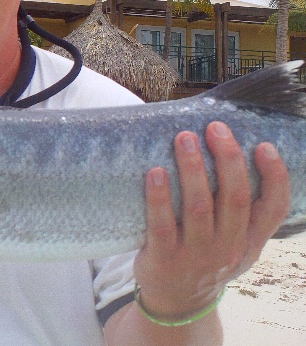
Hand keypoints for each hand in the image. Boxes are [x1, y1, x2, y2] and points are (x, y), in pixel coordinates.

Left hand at [134, 121, 290, 319]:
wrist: (178, 302)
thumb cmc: (207, 256)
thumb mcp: (236, 242)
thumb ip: (240, 210)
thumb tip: (231, 151)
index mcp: (250, 240)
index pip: (273, 208)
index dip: (274, 177)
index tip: (264, 146)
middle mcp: (228, 247)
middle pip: (235, 198)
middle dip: (228, 159)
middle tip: (215, 127)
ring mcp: (196, 254)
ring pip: (199, 207)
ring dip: (192, 169)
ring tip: (184, 138)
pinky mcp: (164, 259)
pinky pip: (161, 225)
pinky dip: (159, 197)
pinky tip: (155, 172)